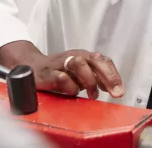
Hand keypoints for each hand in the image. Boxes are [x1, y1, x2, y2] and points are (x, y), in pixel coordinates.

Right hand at [0, 41, 124, 99]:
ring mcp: (61, 63)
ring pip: (79, 63)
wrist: (31, 67)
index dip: (114, 75)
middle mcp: (74, 56)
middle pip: (95, 60)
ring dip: (89, 80)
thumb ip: (96, 78)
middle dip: (108, 77)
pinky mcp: (48, 72)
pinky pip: (62, 77)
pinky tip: (72, 93)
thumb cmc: (58, 71)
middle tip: (115, 92)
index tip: (120, 90)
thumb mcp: (80, 73)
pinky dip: (70, 87)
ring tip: (92, 94)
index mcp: (84, 56)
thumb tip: (113, 87)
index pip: (104, 61)